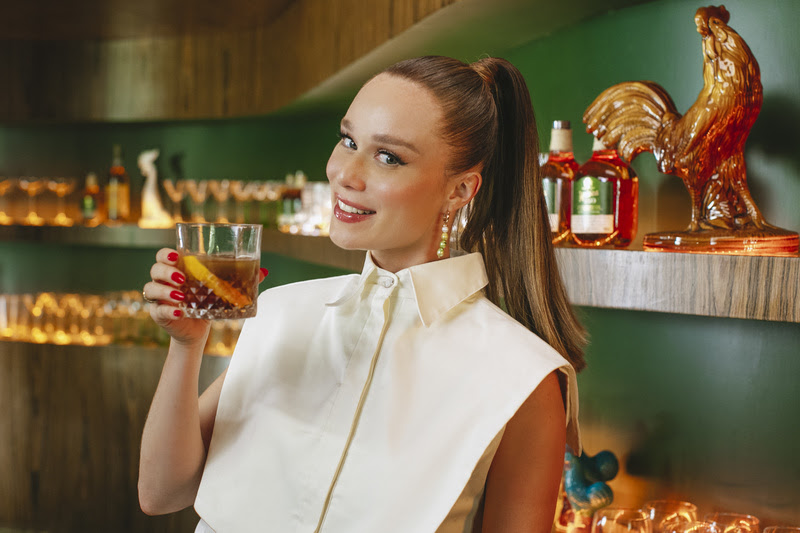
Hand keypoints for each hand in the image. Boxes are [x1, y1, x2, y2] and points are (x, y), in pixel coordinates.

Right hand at [143, 248, 268, 345]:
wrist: (198, 331)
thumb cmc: (207, 305)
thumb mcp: (222, 291)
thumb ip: (240, 280)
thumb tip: (264, 271)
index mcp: (178, 270)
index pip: (164, 255)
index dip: (166, 254)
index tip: (177, 255)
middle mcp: (165, 282)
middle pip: (155, 269)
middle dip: (165, 271)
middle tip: (181, 277)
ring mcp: (160, 299)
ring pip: (150, 288)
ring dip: (164, 290)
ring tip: (180, 295)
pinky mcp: (160, 315)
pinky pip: (157, 311)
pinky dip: (167, 311)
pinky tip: (179, 312)